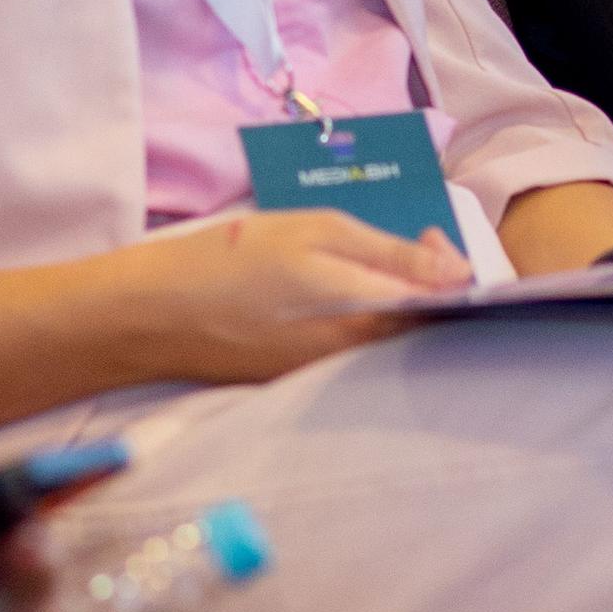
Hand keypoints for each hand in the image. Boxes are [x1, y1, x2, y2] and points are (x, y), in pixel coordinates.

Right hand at [120, 210, 473, 384]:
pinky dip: (360, 320)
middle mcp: (354, 359)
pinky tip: (336, 292)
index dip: (448, 270)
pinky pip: (351, 351)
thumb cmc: (233, 258)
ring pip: (384, 340)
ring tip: (368, 264)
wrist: (154, 313)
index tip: (427, 234)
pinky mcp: (300, 379)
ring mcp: (326, 374)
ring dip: (393, 302)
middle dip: (424, 283)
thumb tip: (458, 270)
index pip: (441, 307)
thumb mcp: (316, 232)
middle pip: (417, 327)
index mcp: (364, 319)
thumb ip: (390, 254)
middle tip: (403, 242)